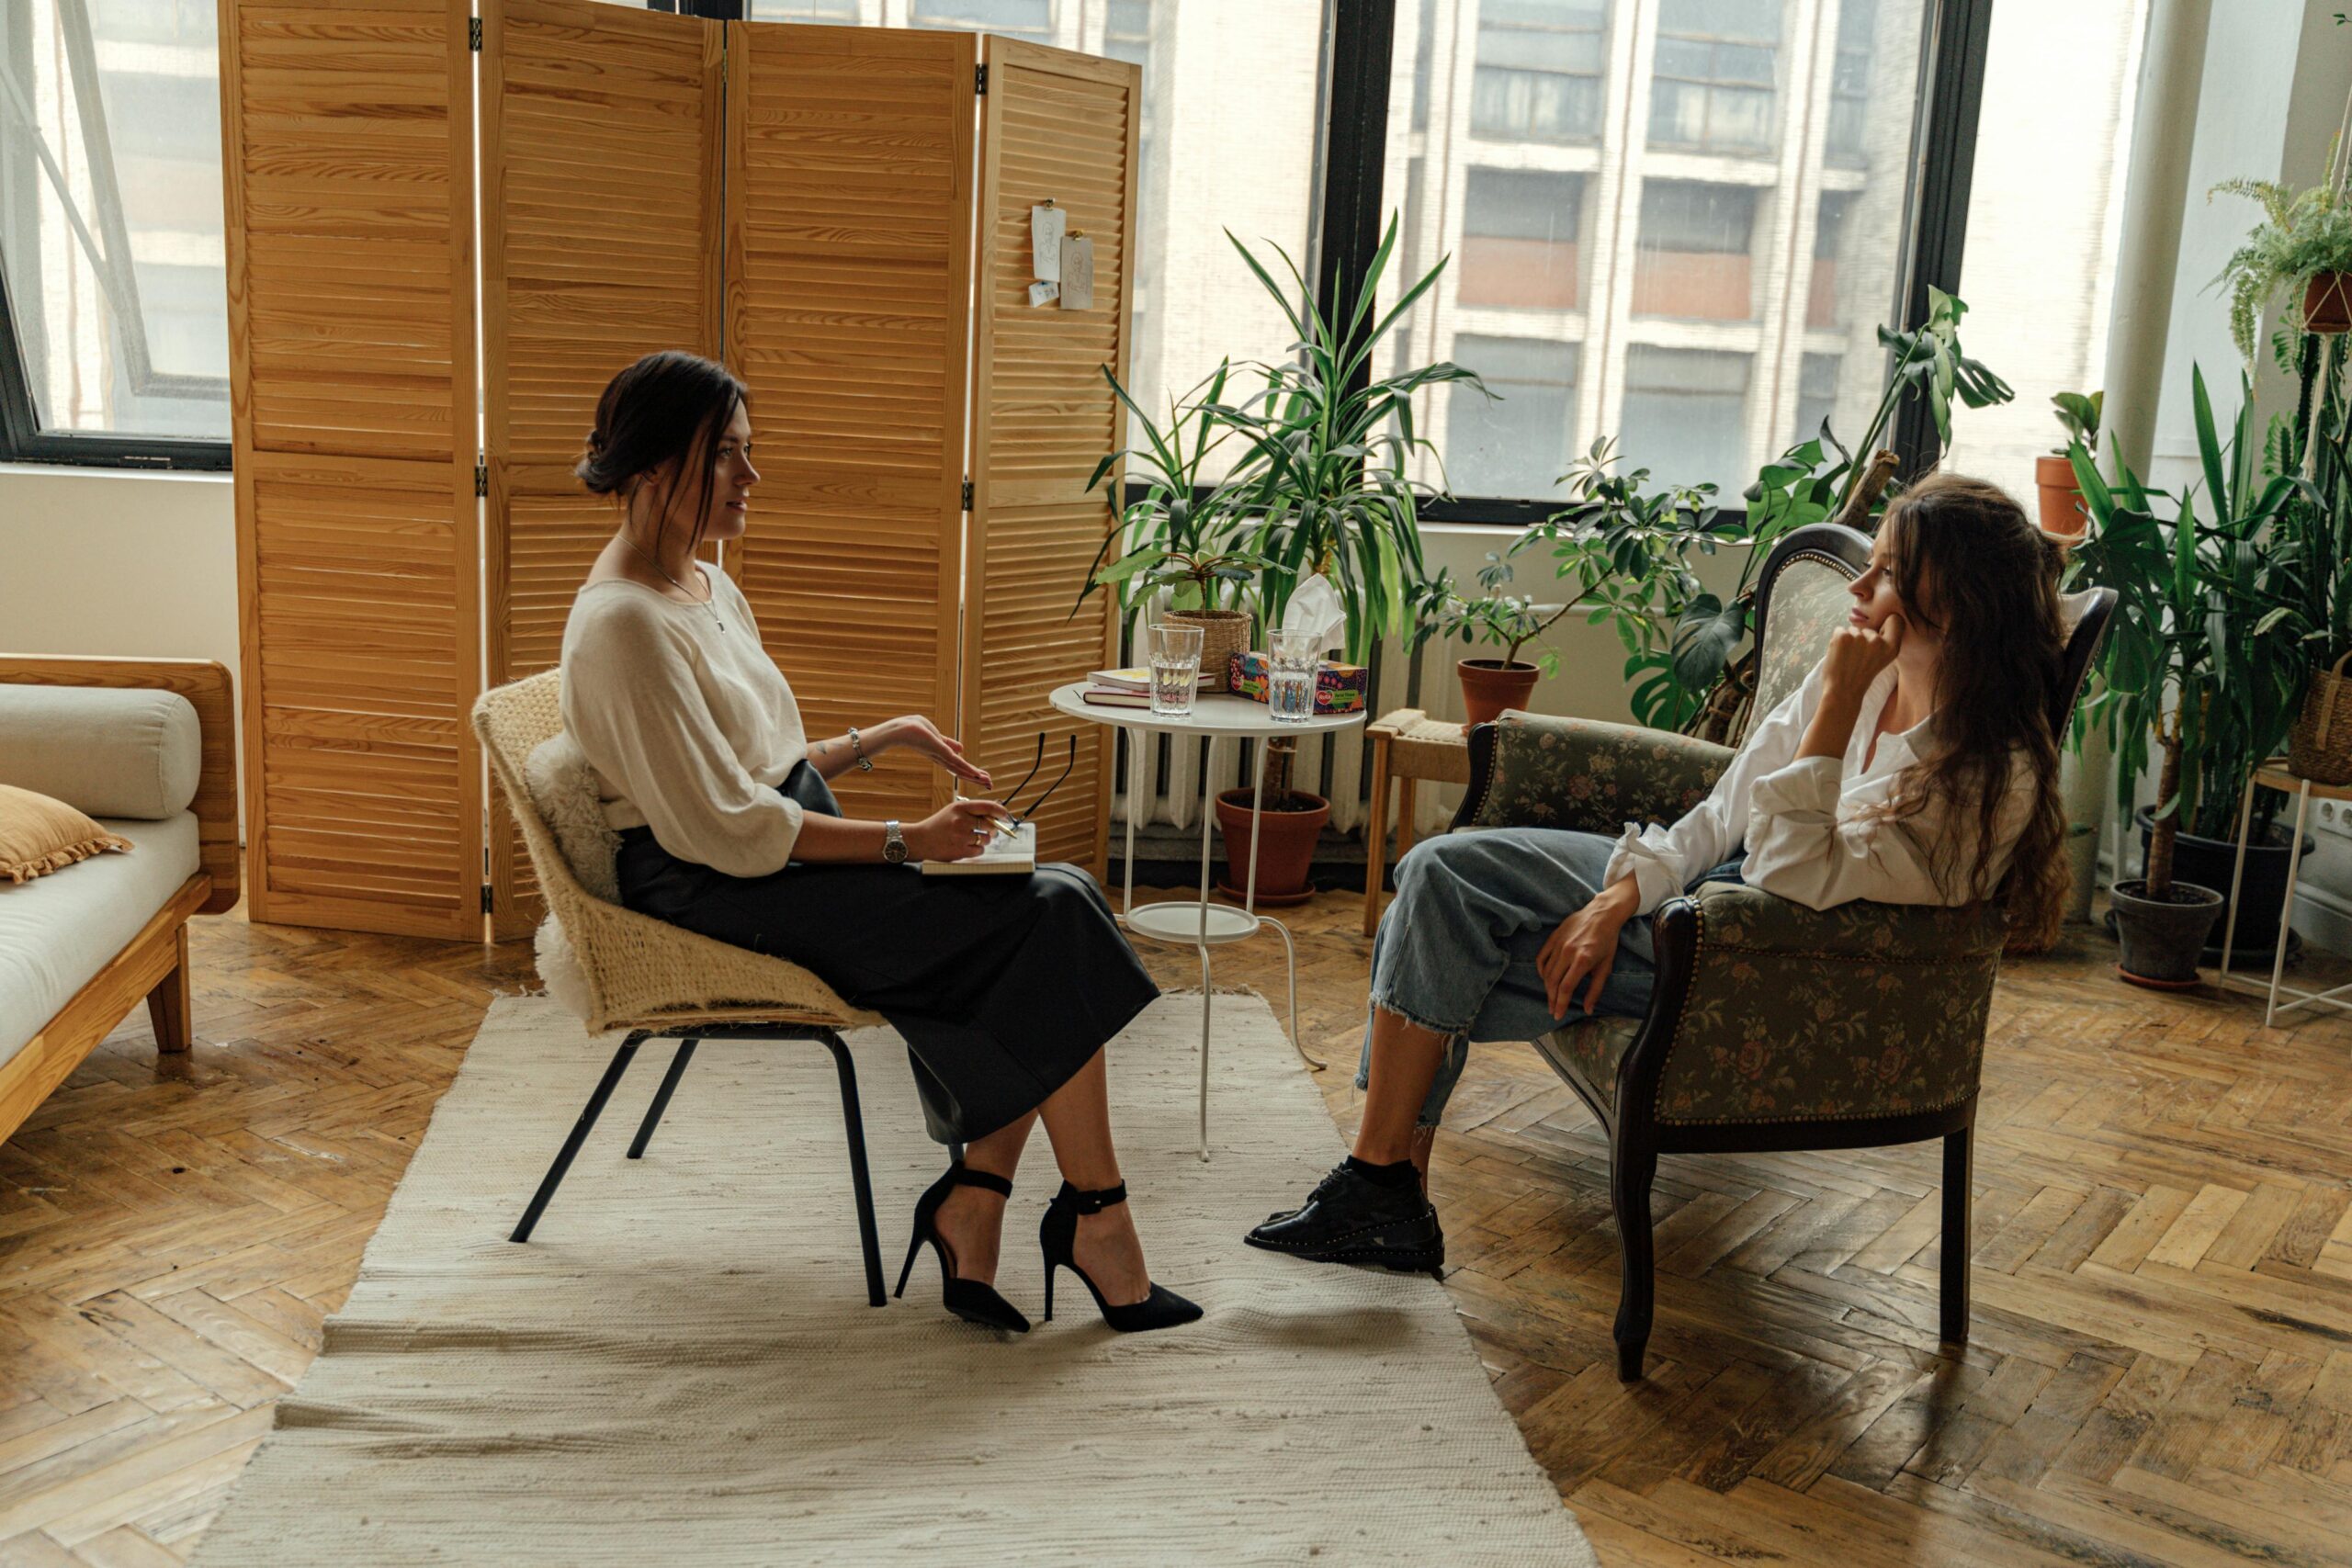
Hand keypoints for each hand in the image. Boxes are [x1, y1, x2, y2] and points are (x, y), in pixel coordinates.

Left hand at [882, 716, 990, 786]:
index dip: (971, 772)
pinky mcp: (940, 751)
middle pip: (961, 771)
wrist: (901, 729)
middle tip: (990, 785)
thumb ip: (949, 743)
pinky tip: (976, 775)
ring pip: (961, 769)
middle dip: (976, 778)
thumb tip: (962, 748)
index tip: (983, 777)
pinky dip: (967, 769)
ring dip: (975, 776)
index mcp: (941, 755)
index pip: (958, 766)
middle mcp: (941, 759)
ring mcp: (941, 756)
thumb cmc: (914, 729)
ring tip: (988, 782)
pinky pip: (956, 762)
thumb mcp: (936, 735)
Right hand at [904, 799, 1010, 862]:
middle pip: (990, 824)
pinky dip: (977, 849)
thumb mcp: (953, 811)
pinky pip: (980, 850)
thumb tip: (996, 813)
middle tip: (988, 830)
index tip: (1005, 815)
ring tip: (972, 838)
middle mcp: (961, 821)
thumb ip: (972, 810)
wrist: (920, 840)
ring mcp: (961, 837)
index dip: (1000, 811)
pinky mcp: (960, 851)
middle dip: (992, 828)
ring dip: (984, 839)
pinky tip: (967, 846)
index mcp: (960, 808)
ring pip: (986, 839)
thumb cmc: (939, 824)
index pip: (987, 807)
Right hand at [1537, 882, 1639, 1018]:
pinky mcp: (1553, 937)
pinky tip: (1546, 979)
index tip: (1558, 1015)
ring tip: (1550, 998)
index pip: (1566, 987)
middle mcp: (1568, 952)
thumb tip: (1588, 1009)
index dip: (1561, 1003)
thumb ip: (1595, 989)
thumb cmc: (1607, 941)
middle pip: (1553, 982)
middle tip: (1553, 1010)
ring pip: (1547, 971)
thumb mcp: (1605, 966)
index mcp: (1583, 960)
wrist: (1602, 913)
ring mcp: (1559, 943)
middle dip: (1552, 999)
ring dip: (1547, 988)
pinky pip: (1542, 957)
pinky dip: (1542, 970)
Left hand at [1821, 613, 1905, 702]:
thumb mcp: (1881, 661)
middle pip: (1867, 629)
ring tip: (1847, 660)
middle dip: (1860, 640)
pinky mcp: (1843, 637)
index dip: (1887, 622)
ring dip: (1847, 642)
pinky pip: (1839, 630)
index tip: (1880, 630)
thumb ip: (1881, 644)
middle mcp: (1878, 641)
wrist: (1843, 692)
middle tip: (1857, 660)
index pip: (1895, 621)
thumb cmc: (1860, 678)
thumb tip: (1872, 626)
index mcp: (1891, 648)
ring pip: (1852, 630)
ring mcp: (1860, 638)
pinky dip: (1836, 641)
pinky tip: (1839, 656)